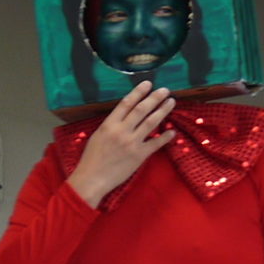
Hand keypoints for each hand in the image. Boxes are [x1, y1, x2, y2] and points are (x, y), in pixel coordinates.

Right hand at [65, 82, 175, 206]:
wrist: (92, 179)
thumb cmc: (91, 158)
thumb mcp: (97, 136)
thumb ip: (111, 125)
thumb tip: (125, 116)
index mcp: (109, 124)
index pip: (126, 103)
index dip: (138, 92)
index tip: (148, 84)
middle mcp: (122, 131)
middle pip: (142, 110)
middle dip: (155, 98)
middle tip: (165, 90)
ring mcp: (132, 143)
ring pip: (151, 122)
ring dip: (163, 111)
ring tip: (171, 102)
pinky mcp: (139, 155)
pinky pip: (155, 144)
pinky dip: (165, 137)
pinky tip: (172, 131)